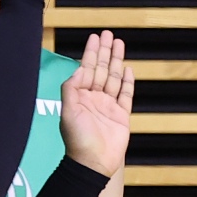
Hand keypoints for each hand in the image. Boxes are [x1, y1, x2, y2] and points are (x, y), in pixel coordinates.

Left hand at [59, 29, 134, 176]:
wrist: (93, 163)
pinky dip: (128, 82)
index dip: (91, 52)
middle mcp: (94, 98)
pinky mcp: (121, 115)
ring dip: (117, 61)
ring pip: (115, 78)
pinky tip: (128, 69)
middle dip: (105, 51)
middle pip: (102, 69)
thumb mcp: (68, 111)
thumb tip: (77, 69)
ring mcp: (109, 106)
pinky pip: (126, 95)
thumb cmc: (77, 139)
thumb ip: (71, 89)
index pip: (86, 68)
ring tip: (120, 44)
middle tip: (108, 33)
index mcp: (79, 96)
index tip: (95, 37)